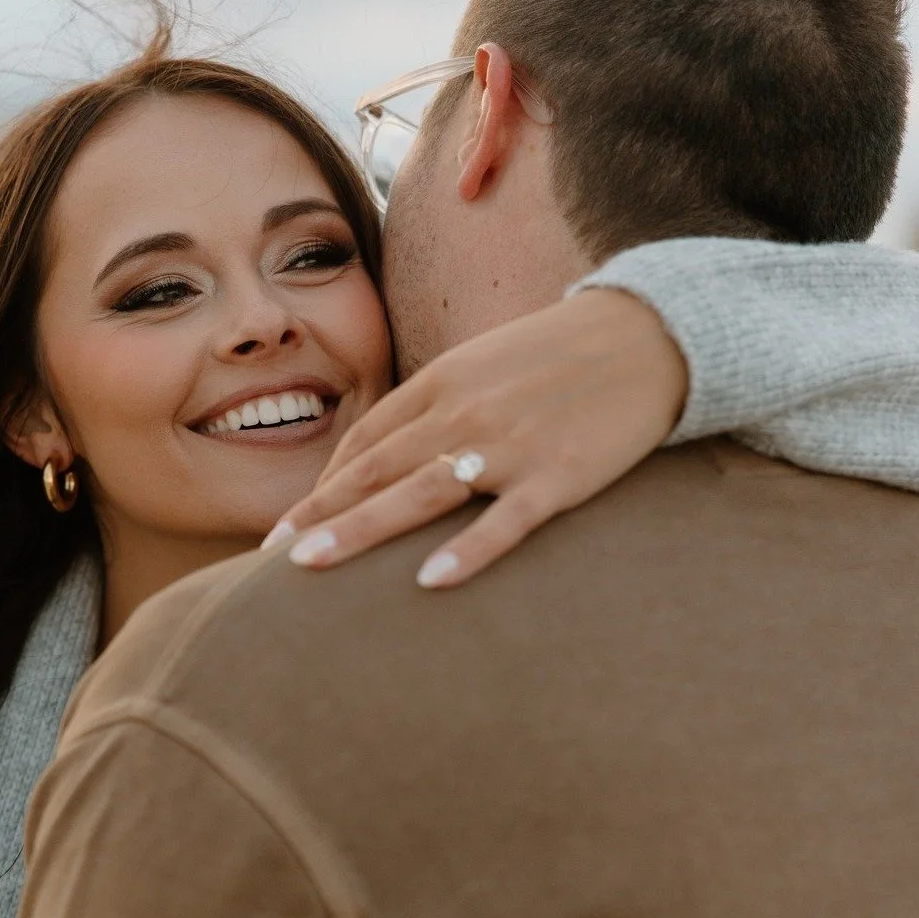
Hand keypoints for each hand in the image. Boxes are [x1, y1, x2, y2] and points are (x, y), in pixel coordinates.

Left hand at [267, 287, 688, 586]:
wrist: (647, 336)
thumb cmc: (558, 358)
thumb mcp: (483, 368)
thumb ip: (436, 408)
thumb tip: (390, 456)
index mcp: (442, 384)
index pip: (365, 442)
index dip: (322, 487)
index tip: (286, 528)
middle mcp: (463, 412)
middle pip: (375, 471)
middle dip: (318, 514)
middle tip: (270, 559)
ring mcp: (509, 445)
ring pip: (419, 494)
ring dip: (358, 531)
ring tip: (309, 566)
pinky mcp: (557, 475)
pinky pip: (504, 521)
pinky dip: (466, 550)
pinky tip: (429, 581)